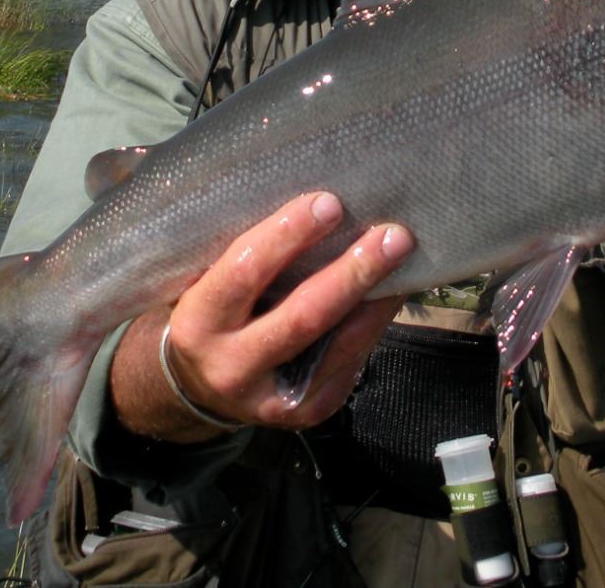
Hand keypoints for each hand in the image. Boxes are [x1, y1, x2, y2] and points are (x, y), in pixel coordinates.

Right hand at [112, 191, 413, 440]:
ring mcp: (271, 399)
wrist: (197, 388)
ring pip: (336, 345)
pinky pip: (350, 363)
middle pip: (301, 316)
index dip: (287, 236)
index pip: (244, 271)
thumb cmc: (209, 309)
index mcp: (197, 322)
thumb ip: (239, 248)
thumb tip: (308, 192)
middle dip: (351, 271)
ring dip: (377, 297)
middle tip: (392, 234)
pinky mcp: (307, 413)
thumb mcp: (203, 281)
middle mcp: (230, 366)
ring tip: (407, 255)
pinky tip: (394, 290)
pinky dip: (374, 323)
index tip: (328, 202)